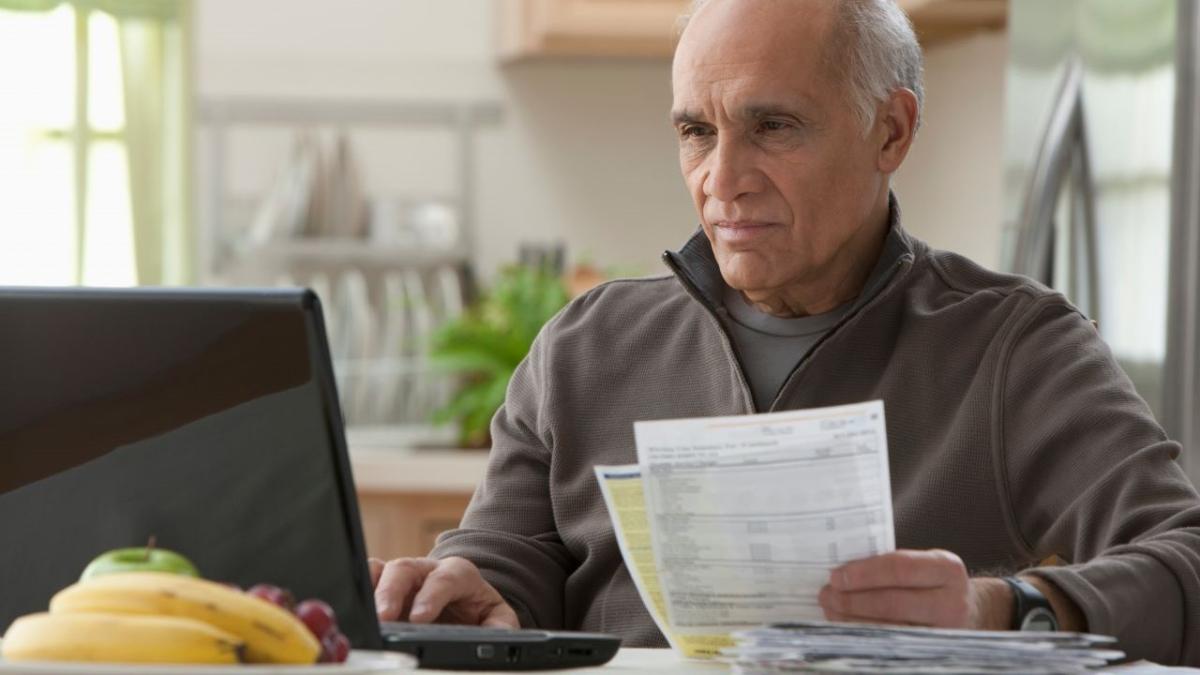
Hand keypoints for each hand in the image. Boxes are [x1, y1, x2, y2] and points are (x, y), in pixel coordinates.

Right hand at [369, 556, 518, 628]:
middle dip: (392, 591)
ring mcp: (403, 578)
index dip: (431, 596)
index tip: (420, 618)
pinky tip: (354, 611)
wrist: (466, 605)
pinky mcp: (385, 587)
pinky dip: (359, 590)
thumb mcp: (497, 618)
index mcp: (458, 574)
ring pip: (381, 570)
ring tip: (364, 616)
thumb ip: (500, 626)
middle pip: (405, 568)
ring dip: (370, 590)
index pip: (444, 578)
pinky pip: (367, 578)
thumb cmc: (479, 612)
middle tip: (383, 617)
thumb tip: (497, 637)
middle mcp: (427, 570)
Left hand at [817, 549, 1010, 628]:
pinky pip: (893, 646)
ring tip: (831, 611)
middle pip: (892, 602)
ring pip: (890, 629)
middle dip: (852, 600)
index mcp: (946, 569)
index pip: (899, 568)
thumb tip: (842, 573)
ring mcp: (945, 632)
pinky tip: (849, 628)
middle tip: (826, 595)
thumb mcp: (925, 565)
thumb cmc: (935, 584)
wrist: (974, 613)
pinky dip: (866, 636)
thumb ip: (891, 565)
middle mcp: (952, 602)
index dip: (863, 573)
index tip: (836, 576)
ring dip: (853, 620)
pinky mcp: (933, 653)